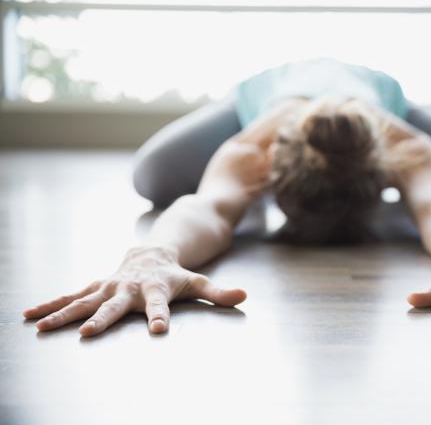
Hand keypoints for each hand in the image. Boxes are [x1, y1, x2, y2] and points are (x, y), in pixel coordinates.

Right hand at [23, 246, 246, 336]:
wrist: (152, 253)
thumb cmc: (176, 273)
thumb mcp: (198, 282)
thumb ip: (219, 292)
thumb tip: (244, 296)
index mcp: (156, 289)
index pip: (160, 305)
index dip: (160, 316)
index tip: (158, 330)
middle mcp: (129, 288)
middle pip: (115, 305)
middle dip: (103, 318)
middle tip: (88, 333)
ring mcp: (109, 286)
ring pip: (84, 301)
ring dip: (64, 314)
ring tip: (41, 327)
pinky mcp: (95, 287)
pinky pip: (71, 296)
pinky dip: (51, 305)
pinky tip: (30, 315)